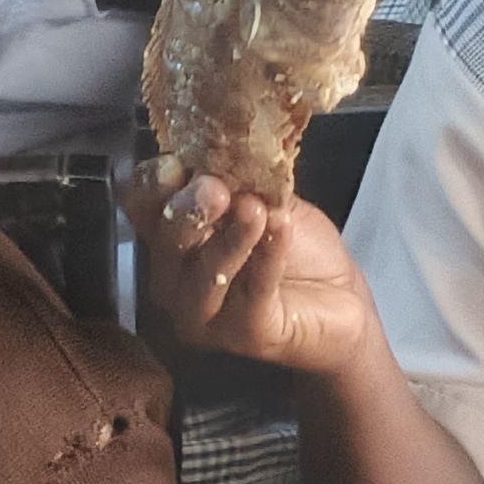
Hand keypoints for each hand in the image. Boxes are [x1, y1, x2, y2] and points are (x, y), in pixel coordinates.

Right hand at [122, 164, 377, 370]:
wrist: (341, 297)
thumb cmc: (294, 247)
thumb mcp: (265, 196)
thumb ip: (239, 177)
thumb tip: (224, 147)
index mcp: (171, 235)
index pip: (141, 206)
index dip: (152, 185)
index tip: (177, 164)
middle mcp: (175, 279)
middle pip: (166, 243)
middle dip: (189, 212)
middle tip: (215, 189)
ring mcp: (204, 315)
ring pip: (206, 276)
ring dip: (230, 239)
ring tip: (255, 209)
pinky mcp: (245, 336)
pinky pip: (253, 294)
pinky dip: (267, 258)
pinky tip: (281, 228)